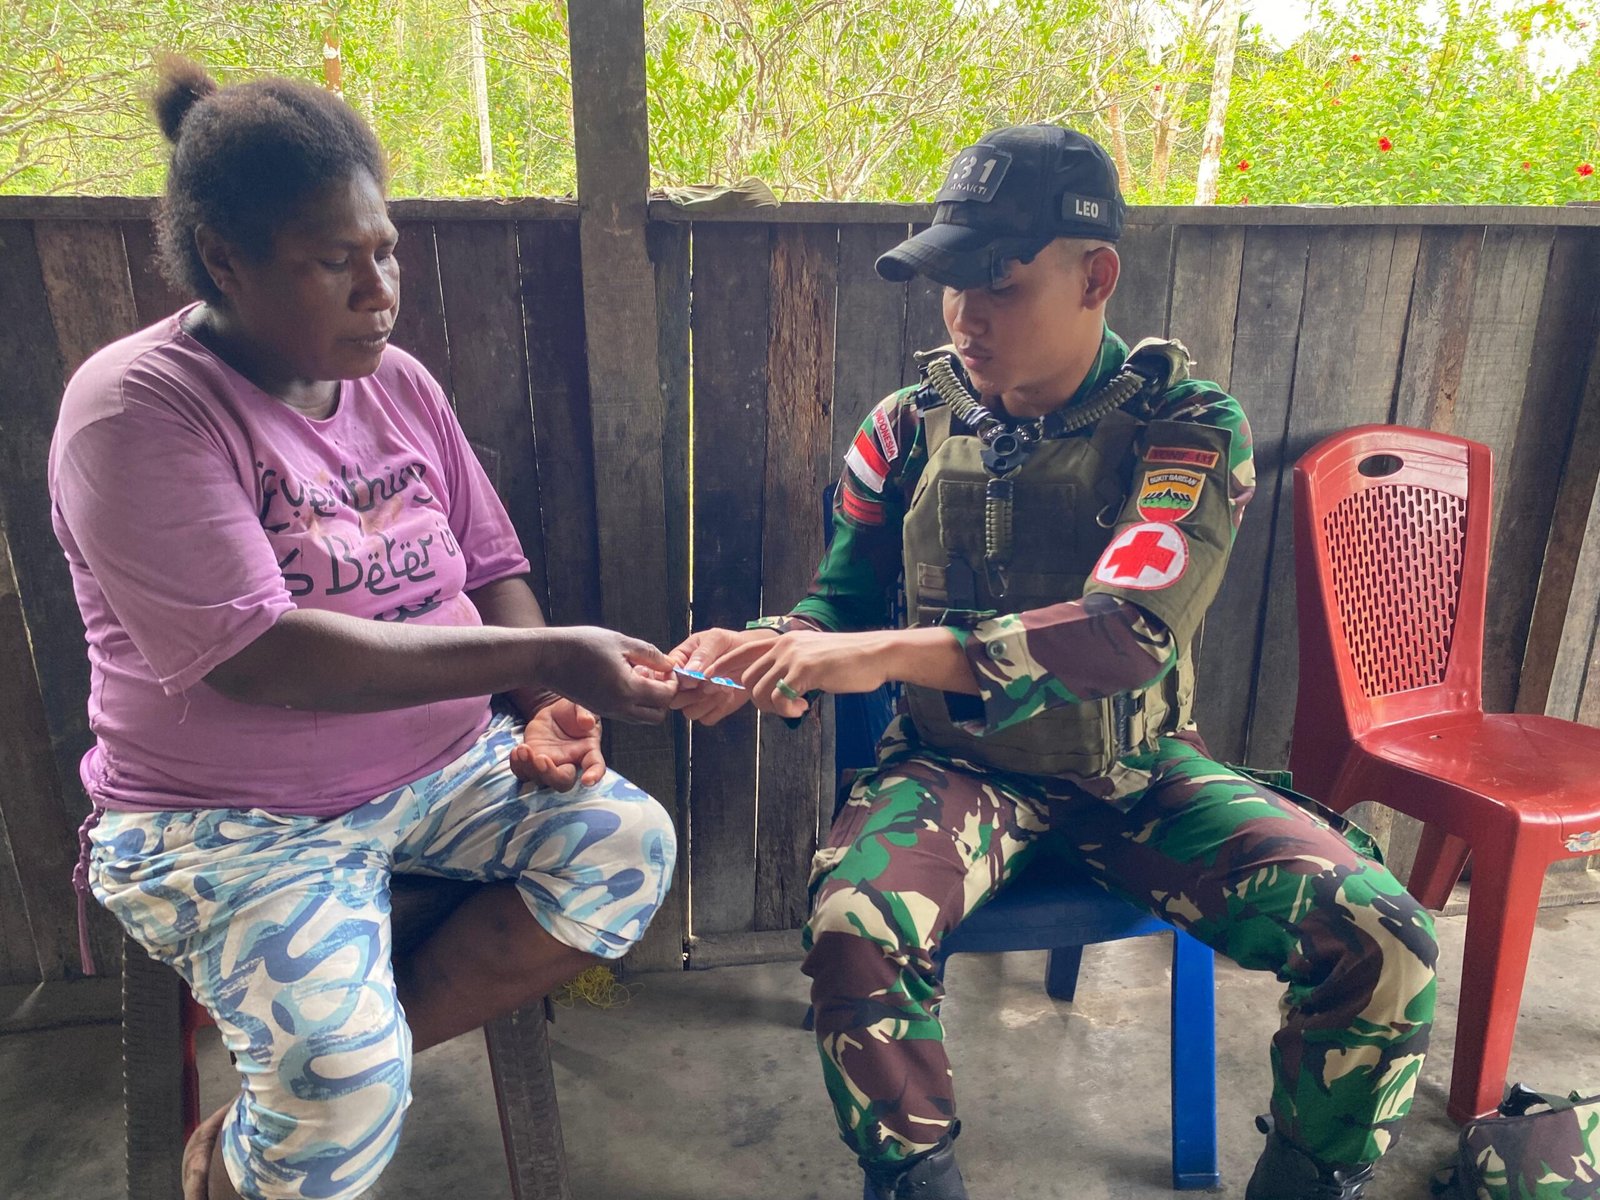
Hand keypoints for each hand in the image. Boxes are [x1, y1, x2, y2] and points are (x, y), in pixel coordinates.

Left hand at [509, 697, 604, 788]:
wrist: (555, 713)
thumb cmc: (573, 712)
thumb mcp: (581, 706)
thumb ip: (585, 713)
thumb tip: (587, 722)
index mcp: (588, 751)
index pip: (595, 767)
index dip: (594, 775)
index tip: (587, 780)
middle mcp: (570, 763)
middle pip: (563, 781)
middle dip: (551, 774)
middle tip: (542, 758)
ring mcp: (550, 765)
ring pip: (540, 779)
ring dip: (530, 768)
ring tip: (524, 749)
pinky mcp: (532, 762)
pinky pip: (523, 772)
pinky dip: (518, 766)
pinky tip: (517, 751)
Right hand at [533, 626, 677, 722]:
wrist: (547, 657)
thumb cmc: (581, 645)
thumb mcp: (621, 642)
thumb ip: (650, 655)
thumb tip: (670, 665)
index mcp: (627, 690)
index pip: (665, 696)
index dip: (673, 682)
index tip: (667, 668)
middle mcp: (619, 707)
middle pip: (657, 716)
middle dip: (664, 697)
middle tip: (658, 675)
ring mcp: (608, 711)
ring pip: (641, 718)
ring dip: (649, 701)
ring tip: (641, 675)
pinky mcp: (599, 710)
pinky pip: (626, 714)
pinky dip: (634, 702)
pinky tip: (626, 678)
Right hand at [666, 627, 775, 724]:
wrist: (753, 657)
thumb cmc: (732, 644)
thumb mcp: (716, 640)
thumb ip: (702, 654)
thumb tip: (689, 673)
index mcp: (679, 661)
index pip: (667, 677)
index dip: (679, 681)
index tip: (696, 678)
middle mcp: (684, 682)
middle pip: (674, 700)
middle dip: (694, 694)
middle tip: (713, 682)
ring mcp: (696, 697)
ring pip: (689, 712)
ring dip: (708, 701)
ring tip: (724, 685)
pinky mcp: (711, 709)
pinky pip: (707, 718)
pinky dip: (718, 708)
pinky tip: (728, 694)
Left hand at [739, 630, 893, 718]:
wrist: (874, 654)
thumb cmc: (848, 659)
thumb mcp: (813, 656)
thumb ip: (792, 666)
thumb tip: (778, 686)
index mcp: (784, 640)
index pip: (744, 650)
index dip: (725, 664)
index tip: (710, 676)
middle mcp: (784, 645)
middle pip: (749, 678)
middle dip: (758, 700)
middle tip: (782, 708)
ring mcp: (793, 657)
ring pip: (760, 691)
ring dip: (773, 709)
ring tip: (795, 709)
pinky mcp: (805, 671)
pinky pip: (779, 698)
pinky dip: (787, 711)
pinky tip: (804, 708)